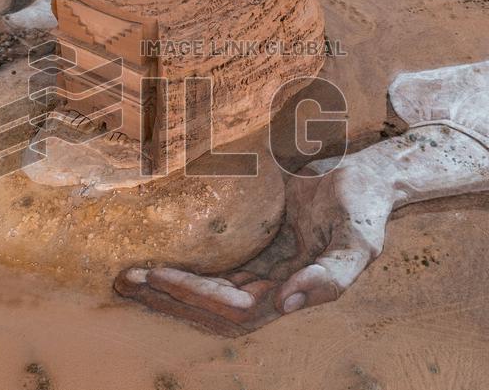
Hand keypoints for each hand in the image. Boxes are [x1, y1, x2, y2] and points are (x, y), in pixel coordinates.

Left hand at [114, 170, 372, 336]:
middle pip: (209, 310)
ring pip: (205, 293)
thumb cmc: (364, 206)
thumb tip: (288, 305)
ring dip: (166, 290)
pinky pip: (211, 268)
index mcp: (294, 292)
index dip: (195, 297)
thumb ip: (333, 276)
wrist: (365, 178)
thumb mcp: (360, 240)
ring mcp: (261, 272)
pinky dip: (181, 269)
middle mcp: (272, 289)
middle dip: (167, 299)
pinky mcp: (253, 251)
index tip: (158, 275)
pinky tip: (153, 257)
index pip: (233, 309)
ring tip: (125, 277)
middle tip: (123, 281)